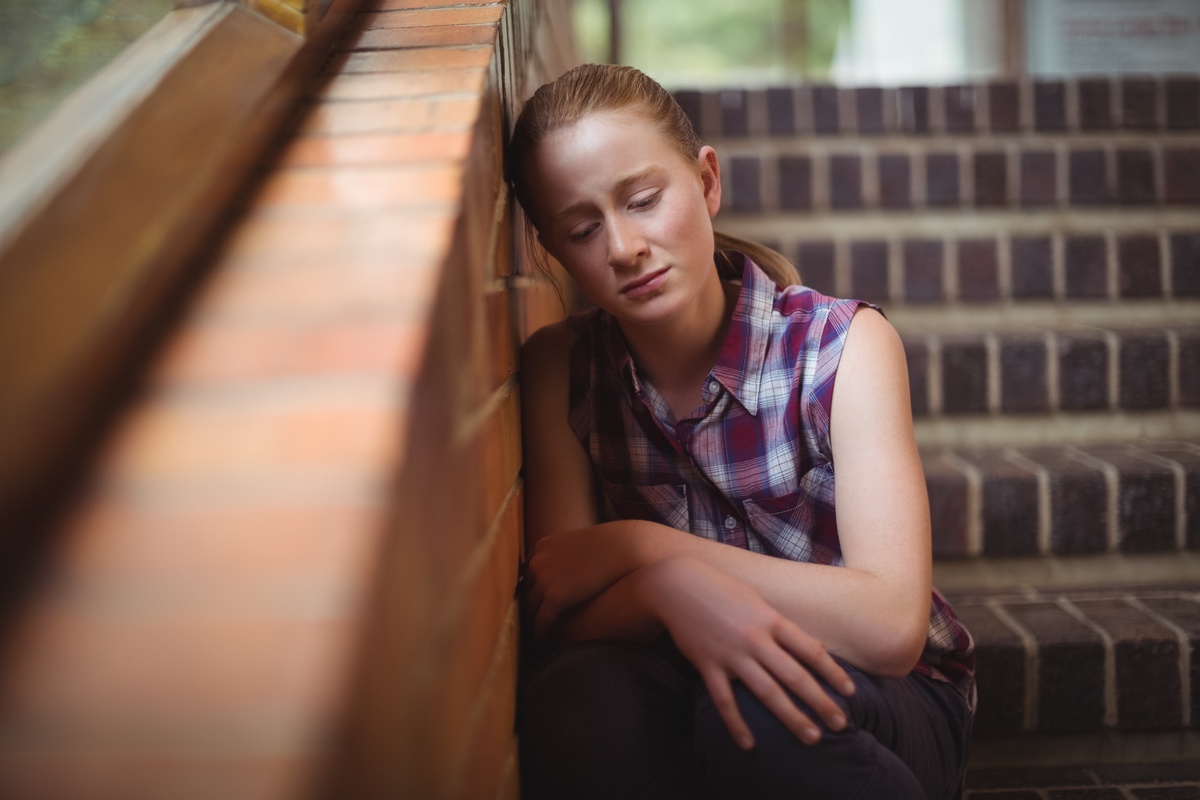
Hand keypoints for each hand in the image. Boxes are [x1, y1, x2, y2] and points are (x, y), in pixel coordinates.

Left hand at [524, 527, 637, 638]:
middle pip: (525, 591)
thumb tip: (573, 567)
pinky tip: (542, 643)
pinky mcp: (555, 596)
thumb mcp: (582, 544)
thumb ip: (570, 555)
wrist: (625, 547)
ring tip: (534, 636)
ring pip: (530, 608)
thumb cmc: (612, 546)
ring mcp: (544, 578)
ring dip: (530, 623)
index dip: (531, 590)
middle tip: (529, 623)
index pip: (529, 573)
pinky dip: (539, 634)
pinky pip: (541, 621)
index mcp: (543, 546)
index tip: (534, 603)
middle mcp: (538, 561)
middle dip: (527, 607)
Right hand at [638, 556, 855, 749]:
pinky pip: (724, 700)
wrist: (677, 584)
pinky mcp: (708, 665)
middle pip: (795, 676)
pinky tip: (749, 744)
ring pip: (767, 692)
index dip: (833, 673)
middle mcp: (756, 638)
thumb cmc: (722, 589)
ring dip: (792, 717)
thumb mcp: (758, 600)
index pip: (811, 651)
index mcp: (771, 620)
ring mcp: (731, 654)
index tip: (849, 692)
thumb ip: (783, 626)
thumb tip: (813, 648)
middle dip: (821, 702)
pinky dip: (736, 724)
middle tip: (840, 724)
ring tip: (812, 737)